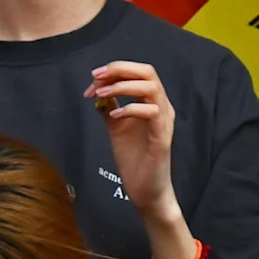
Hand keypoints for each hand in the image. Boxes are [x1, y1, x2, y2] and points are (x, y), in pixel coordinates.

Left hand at [88, 61, 179, 214]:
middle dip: (120, 69)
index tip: (94, 77)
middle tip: (97, 77)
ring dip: (123, 86)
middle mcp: (162, 108)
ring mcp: (164, 122)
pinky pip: (153, 113)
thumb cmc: (134, 158)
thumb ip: (109, 106)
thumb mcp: (116, 126)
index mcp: (152, 102)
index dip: (116, 69)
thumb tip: (98, 89)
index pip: (139, 72)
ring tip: (102, 94)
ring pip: (151, 88)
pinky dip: (131, 108)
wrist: (145, 190)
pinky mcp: (162, 138)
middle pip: (148, 72)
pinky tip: (114, 115)